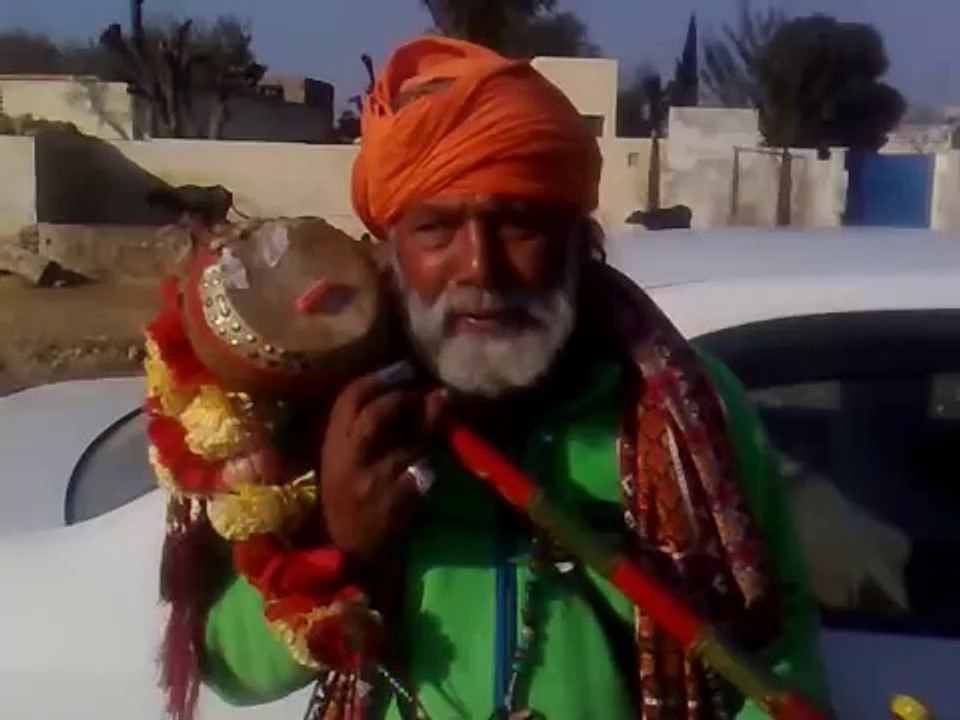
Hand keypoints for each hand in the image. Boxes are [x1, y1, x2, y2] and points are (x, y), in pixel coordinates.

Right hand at [319, 369, 446, 562]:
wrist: (348, 551)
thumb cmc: (349, 498)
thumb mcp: (348, 460)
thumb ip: (366, 428)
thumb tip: (411, 390)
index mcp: (332, 445)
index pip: (348, 399)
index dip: (377, 379)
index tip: (402, 368)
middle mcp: (346, 459)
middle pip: (375, 415)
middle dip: (403, 400)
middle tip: (422, 395)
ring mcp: (371, 480)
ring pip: (406, 445)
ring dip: (425, 438)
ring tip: (430, 437)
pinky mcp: (393, 501)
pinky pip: (422, 472)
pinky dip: (429, 469)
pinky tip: (427, 472)